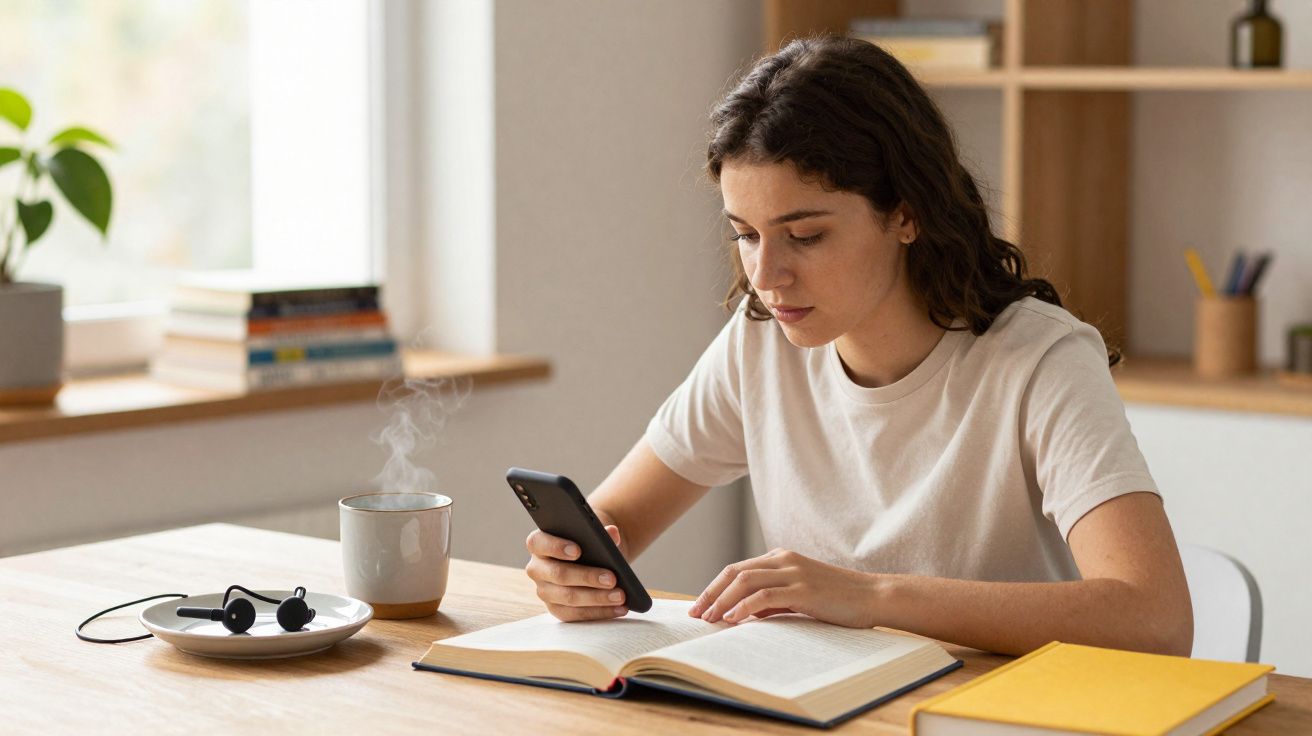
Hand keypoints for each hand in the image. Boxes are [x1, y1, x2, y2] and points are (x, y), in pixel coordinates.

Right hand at [525, 526, 629, 621]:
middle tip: (612, 579)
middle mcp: (537, 568)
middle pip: (558, 574)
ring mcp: (544, 591)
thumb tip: (612, 533)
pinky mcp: (556, 609)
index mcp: (539, 544)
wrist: (590, 559)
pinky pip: (576, 614)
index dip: (556, 547)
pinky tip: (619, 608)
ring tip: (620, 596)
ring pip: (568, 597)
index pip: (539, 543)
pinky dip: (600, 612)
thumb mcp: (592, 534)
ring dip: (597, 598)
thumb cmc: (587, 543)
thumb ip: (600, 531)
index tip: (577, 551)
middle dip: (587, 577)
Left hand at [688, 548, 880, 627]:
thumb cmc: (838, 600)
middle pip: (735, 572)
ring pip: (745, 581)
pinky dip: (744, 606)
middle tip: (695, 614)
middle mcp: (784, 560)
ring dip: (722, 601)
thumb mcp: (799, 595)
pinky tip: (733, 619)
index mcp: (781, 558)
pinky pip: (765, 596)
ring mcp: (793, 573)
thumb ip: (773, 599)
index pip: (737, 570)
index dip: (715, 587)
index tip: (700, 606)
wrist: (873, 597)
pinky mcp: (803, 589)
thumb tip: (743, 613)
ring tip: (709, 619)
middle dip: (711, 593)